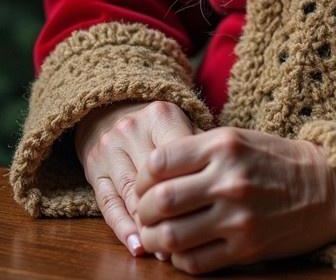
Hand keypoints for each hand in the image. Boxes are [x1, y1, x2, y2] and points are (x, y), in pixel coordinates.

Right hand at [75, 100, 196, 257]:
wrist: (113, 109)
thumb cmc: (159, 125)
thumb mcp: (181, 124)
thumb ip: (200, 147)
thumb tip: (217, 179)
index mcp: (160, 115)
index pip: (177, 153)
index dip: (190, 182)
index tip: (207, 208)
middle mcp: (131, 130)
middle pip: (152, 176)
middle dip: (169, 211)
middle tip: (189, 238)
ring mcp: (108, 150)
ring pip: (129, 193)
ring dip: (148, 226)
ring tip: (166, 250)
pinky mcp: (93, 169)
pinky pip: (108, 203)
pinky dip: (123, 229)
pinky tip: (137, 246)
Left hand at [134, 127, 335, 273]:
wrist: (326, 188)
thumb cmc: (278, 160)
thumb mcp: (240, 139)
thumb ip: (199, 151)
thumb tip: (153, 175)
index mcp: (225, 144)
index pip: (159, 162)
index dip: (143, 176)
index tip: (146, 184)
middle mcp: (229, 179)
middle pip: (161, 201)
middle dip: (144, 210)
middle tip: (147, 212)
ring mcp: (238, 216)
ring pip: (171, 236)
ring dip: (155, 239)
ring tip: (158, 234)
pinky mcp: (246, 248)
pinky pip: (195, 262)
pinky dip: (179, 258)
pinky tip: (183, 248)